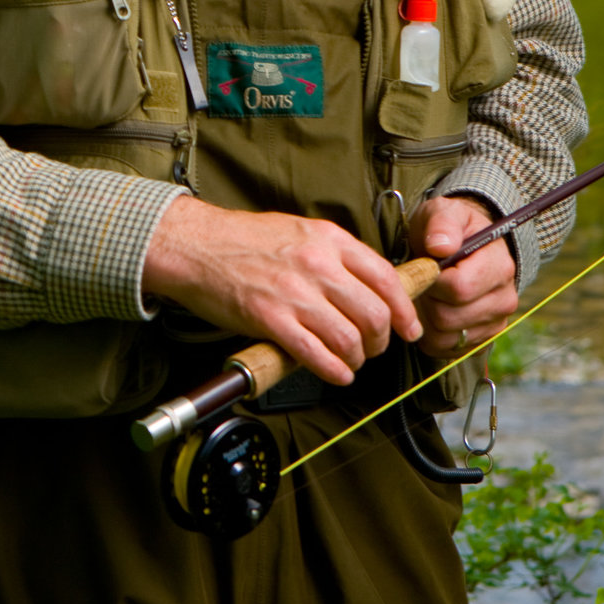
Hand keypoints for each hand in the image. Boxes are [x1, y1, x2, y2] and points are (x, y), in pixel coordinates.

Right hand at [141, 198, 423, 386]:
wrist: (195, 246)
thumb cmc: (242, 240)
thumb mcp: (299, 231)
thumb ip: (335, 255)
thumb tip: (367, 286)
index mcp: (328, 239)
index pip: (386, 278)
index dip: (404, 310)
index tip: (408, 328)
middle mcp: (317, 264)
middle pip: (373, 314)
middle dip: (380, 341)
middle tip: (372, 349)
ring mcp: (294, 293)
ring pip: (350, 339)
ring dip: (356, 359)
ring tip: (349, 362)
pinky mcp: (271, 319)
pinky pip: (317, 354)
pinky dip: (334, 371)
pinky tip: (335, 372)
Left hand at [406, 195, 518, 361]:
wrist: (464, 246)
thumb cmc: (449, 229)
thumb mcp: (442, 212)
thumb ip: (441, 224)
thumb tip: (440, 246)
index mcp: (499, 267)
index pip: (459, 289)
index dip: (432, 281)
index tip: (426, 266)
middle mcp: (504, 299)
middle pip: (448, 317)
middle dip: (426, 300)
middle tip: (423, 282)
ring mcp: (495, 323)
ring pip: (445, 337)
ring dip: (426, 319)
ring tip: (427, 295)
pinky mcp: (482, 339)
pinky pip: (446, 349)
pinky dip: (431, 334)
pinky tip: (432, 311)